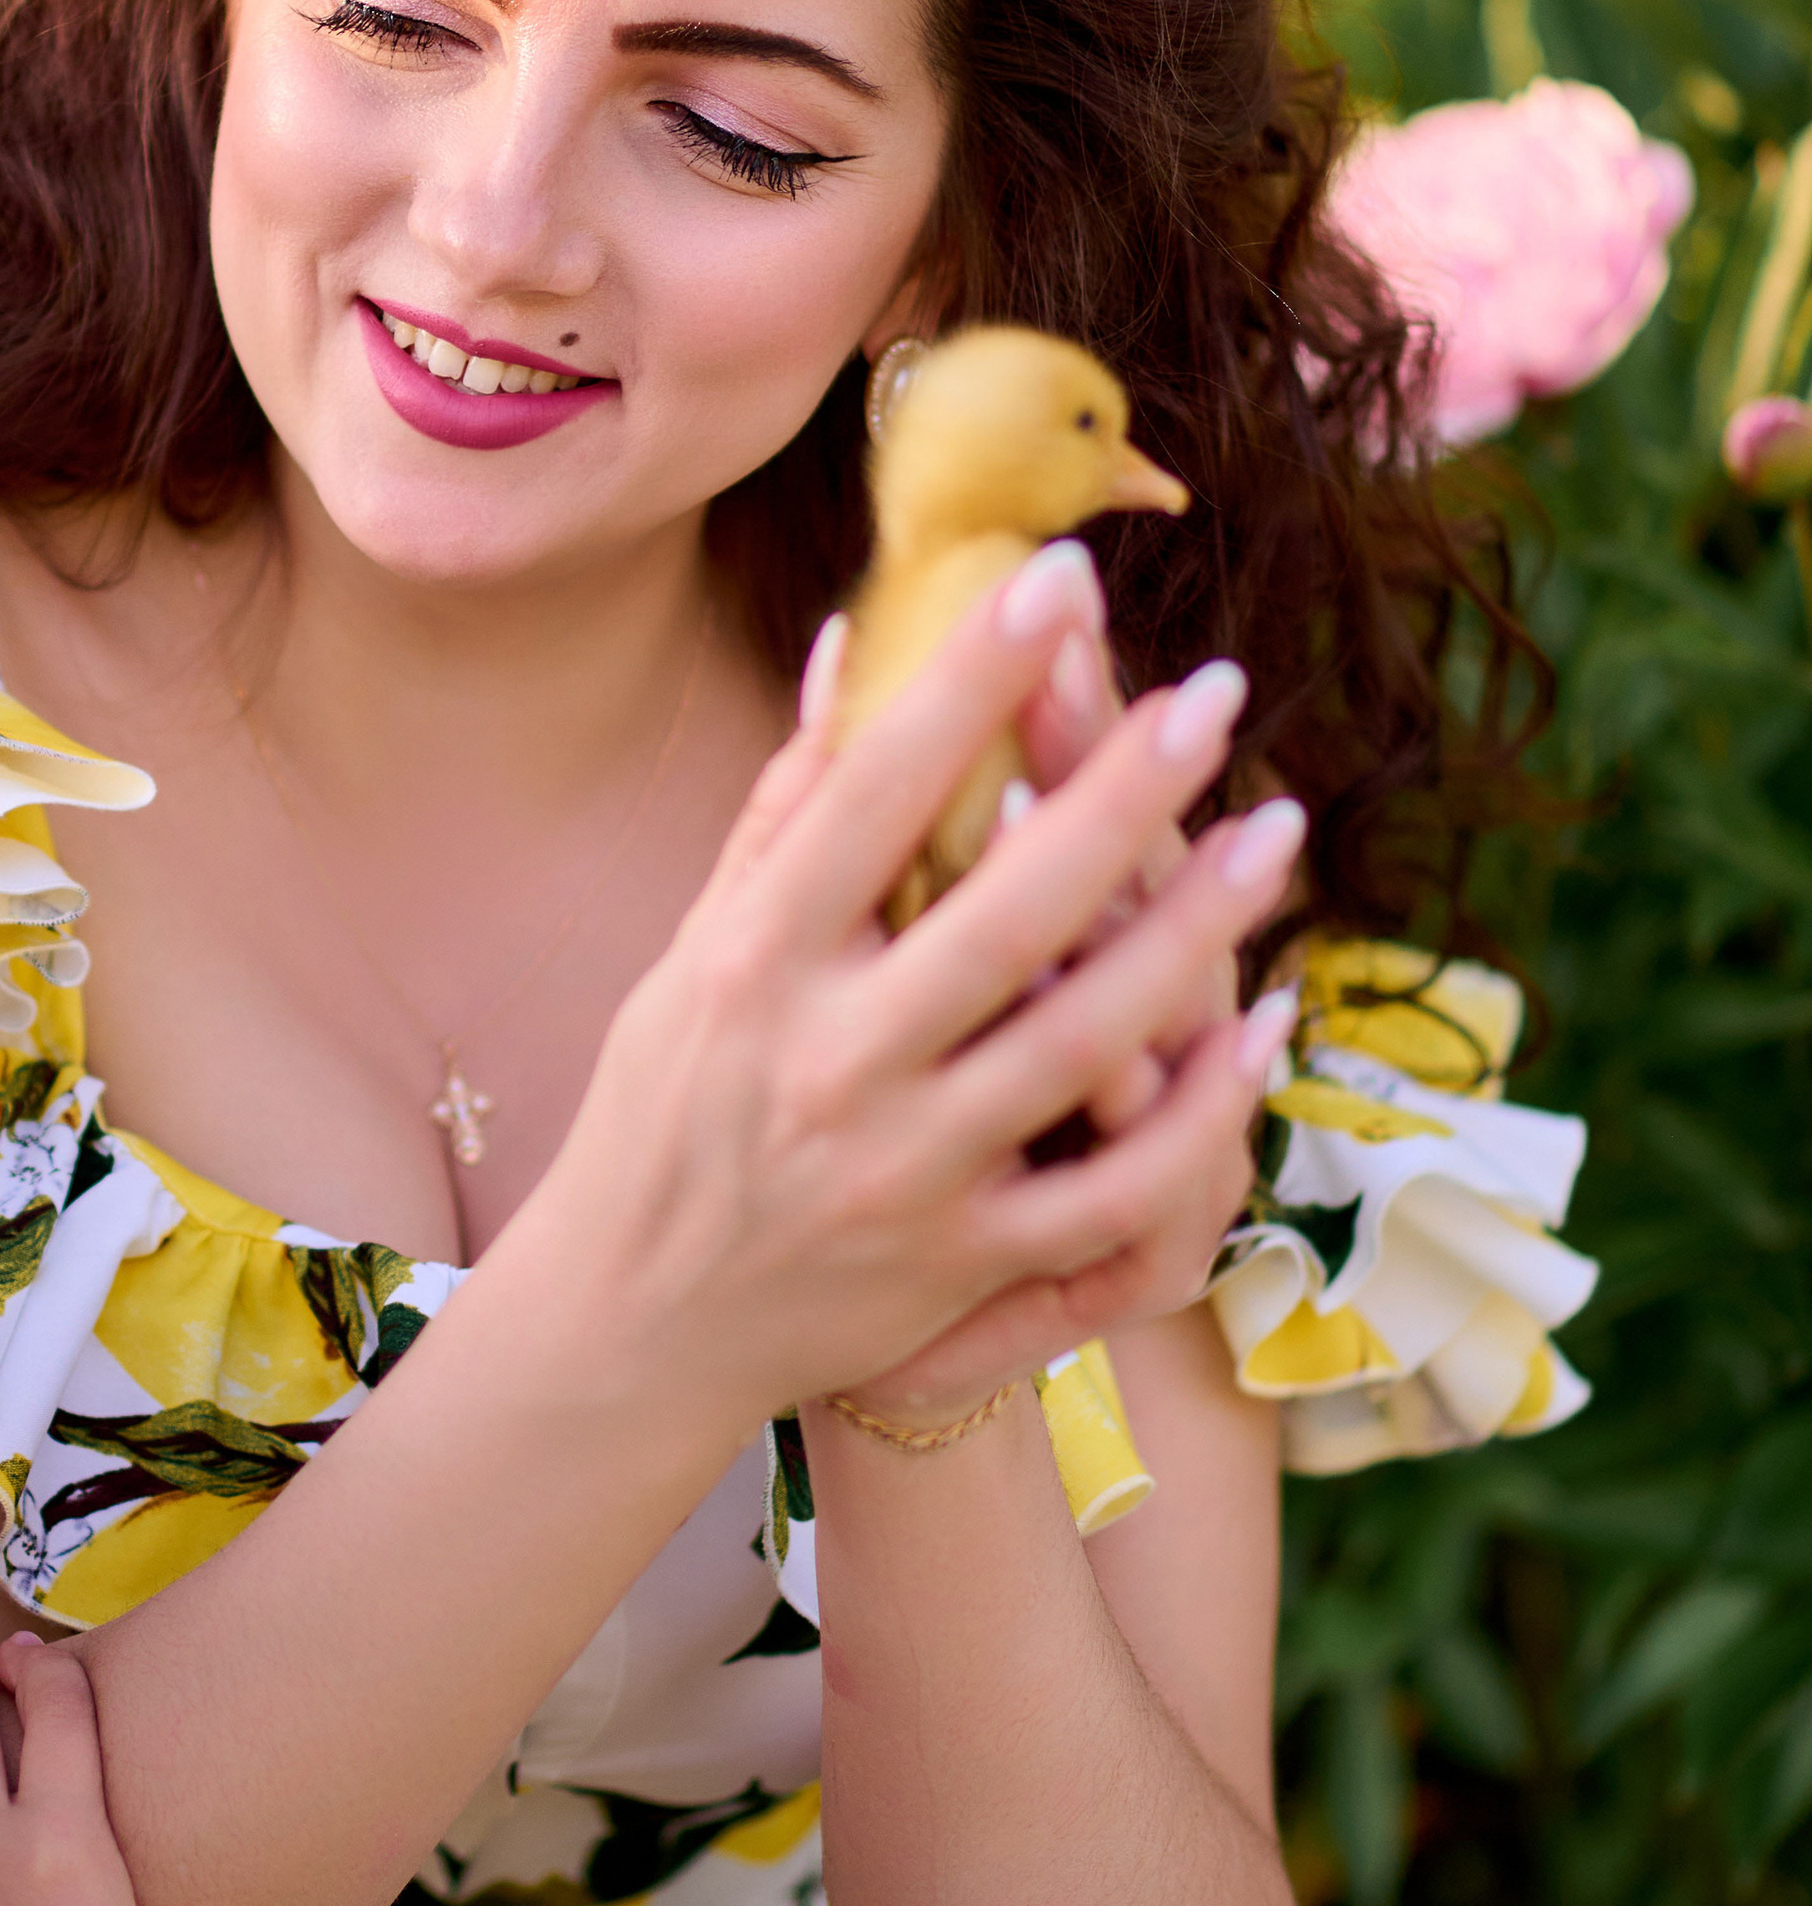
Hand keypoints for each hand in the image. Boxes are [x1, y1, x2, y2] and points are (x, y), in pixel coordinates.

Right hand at [525, 543, 1297, 1437]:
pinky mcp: (957, 1259)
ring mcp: (898, 1169)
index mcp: (748, 964)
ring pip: (1077, 1042)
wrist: (630, 1323)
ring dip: (1191, 934)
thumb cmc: (667, 1110)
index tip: (1054, 582)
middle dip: (1118, 792)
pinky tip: (1261, 1025)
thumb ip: (781, 812)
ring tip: (1275, 830)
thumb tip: (847, 648)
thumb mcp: (691, 955)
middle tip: (1216, 692)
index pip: (870, 794)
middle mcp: (822, 1060)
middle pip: (1001, 911)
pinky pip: (1108, 1191)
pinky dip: (1196, 1112)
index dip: (966, 683)